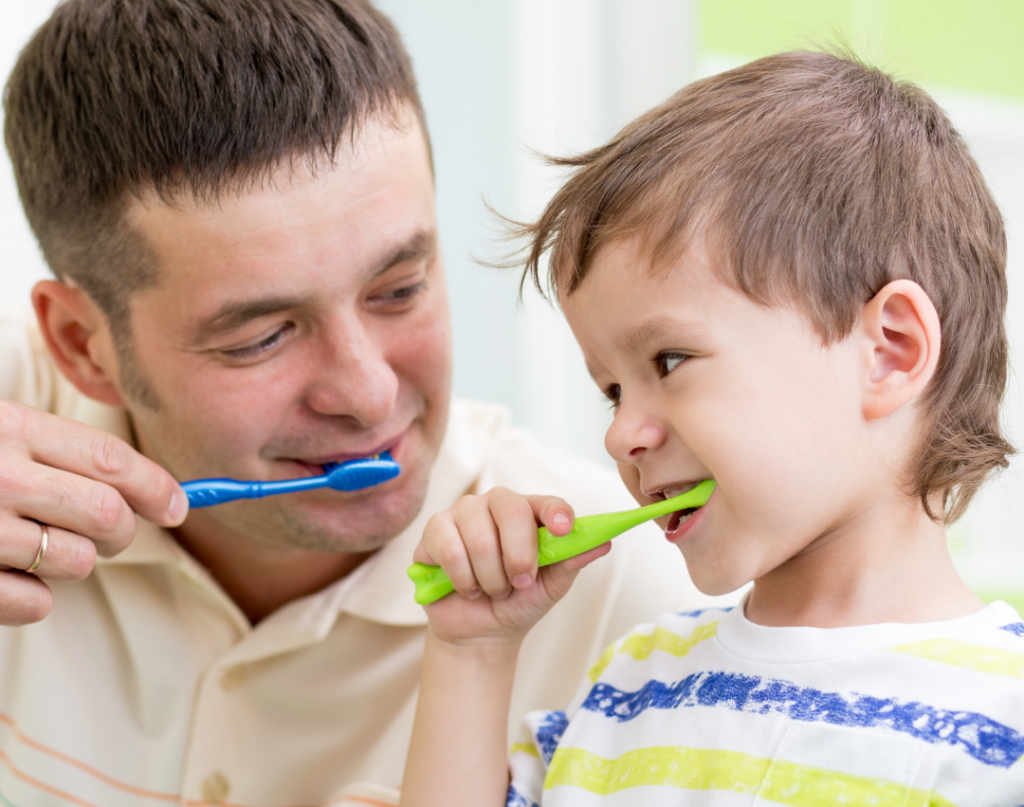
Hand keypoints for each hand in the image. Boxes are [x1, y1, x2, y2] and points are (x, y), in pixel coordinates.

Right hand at [0, 400, 187, 625]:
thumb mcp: (0, 434)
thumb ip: (63, 454)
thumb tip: (157, 493)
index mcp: (9, 428)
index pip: (109, 458)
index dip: (156, 485)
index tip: (179, 506)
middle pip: (107, 514)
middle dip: (123, 529)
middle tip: (112, 532)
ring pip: (78, 563)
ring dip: (74, 561)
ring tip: (39, 545)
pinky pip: (35, 603)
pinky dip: (34, 596)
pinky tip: (7, 574)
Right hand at [413, 486, 610, 648]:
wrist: (480, 632)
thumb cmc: (519, 602)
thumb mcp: (551, 586)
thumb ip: (572, 561)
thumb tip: (604, 543)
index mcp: (530, 513)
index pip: (546, 502)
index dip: (555, 512)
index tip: (563, 530)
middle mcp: (496, 504)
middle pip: (510, 509)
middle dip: (519, 554)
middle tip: (520, 582)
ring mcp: (463, 513)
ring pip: (479, 535)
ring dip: (490, 576)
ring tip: (492, 589)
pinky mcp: (435, 529)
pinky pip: (450, 548)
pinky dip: (462, 578)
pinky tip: (466, 587)